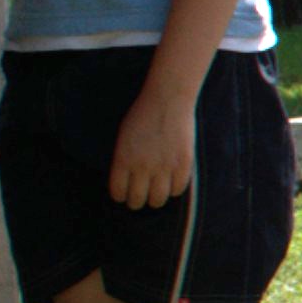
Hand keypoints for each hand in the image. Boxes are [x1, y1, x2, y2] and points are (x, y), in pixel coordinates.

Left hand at [107, 79, 199, 209]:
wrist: (167, 100)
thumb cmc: (143, 116)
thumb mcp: (124, 138)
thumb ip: (124, 161)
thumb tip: (129, 182)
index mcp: (123, 160)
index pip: (119, 192)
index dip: (121, 196)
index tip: (124, 195)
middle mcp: (142, 166)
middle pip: (137, 200)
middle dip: (136, 202)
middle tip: (139, 198)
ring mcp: (164, 166)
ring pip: (158, 199)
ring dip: (155, 199)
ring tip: (156, 193)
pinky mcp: (183, 164)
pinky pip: (178, 189)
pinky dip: (174, 190)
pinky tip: (171, 183)